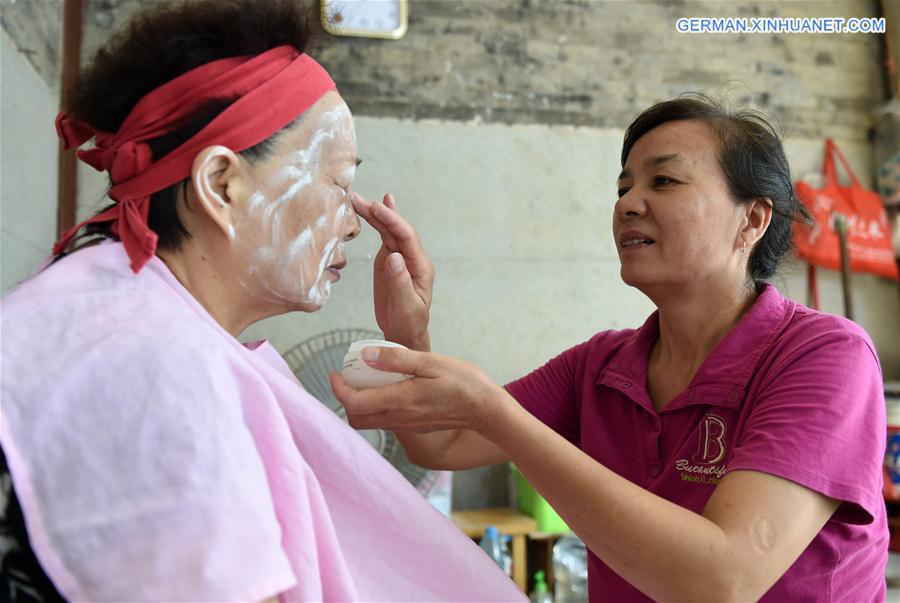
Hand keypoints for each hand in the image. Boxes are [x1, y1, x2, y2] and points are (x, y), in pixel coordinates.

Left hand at [330, 346, 506, 434]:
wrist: (486, 410)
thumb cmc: (463, 382)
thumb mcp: (430, 362)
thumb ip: (396, 359)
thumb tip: (366, 355)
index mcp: (400, 400)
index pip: (355, 402)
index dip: (339, 389)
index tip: (336, 373)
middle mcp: (399, 418)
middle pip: (357, 419)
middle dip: (346, 399)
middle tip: (350, 377)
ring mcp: (407, 425)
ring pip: (370, 422)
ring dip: (361, 404)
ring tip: (368, 380)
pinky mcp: (415, 427)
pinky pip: (386, 421)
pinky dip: (377, 407)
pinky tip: (389, 387)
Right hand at [352, 193, 433, 350]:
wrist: (404, 334)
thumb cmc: (409, 323)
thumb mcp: (406, 306)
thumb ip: (400, 281)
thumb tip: (393, 256)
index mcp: (420, 267)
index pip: (407, 237)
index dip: (393, 221)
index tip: (377, 208)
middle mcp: (411, 258)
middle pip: (397, 230)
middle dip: (380, 213)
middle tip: (361, 200)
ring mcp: (399, 258)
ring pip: (388, 231)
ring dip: (375, 215)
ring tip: (358, 200)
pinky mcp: (388, 261)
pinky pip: (383, 238)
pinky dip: (377, 223)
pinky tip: (374, 209)